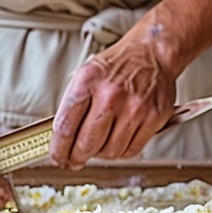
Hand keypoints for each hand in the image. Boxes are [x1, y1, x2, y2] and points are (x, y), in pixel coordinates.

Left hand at [50, 39, 176, 169]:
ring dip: (100, 154)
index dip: (58, 149)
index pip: (65, 126)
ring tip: (99, 144)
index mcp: (88, 81)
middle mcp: (111, 94)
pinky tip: (117, 140)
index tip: (57, 157)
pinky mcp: (154, 118)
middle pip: (87, 144)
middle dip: (77, 157)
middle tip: (74, 159)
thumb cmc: (118, 65)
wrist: (152, 53)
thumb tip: (61, 139)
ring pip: (110, 152)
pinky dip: (121, 151)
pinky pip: (131, 150)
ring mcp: (135, 107)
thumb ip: (73, 106)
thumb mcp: (86, 75)